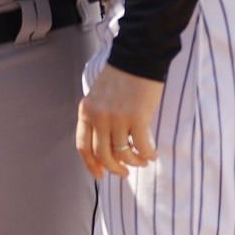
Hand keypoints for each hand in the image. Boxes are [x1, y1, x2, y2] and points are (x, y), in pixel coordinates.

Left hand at [75, 63, 163, 179]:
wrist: (137, 58)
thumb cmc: (120, 78)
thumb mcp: (99, 97)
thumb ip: (98, 119)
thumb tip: (106, 147)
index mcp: (86, 111)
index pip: (83, 146)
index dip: (91, 165)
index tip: (100, 175)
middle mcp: (98, 116)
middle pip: (103, 155)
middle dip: (114, 168)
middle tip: (124, 172)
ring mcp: (117, 117)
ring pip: (123, 153)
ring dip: (134, 162)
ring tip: (142, 161)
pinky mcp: (137, 117)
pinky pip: (142, 147)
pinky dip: (147, 155)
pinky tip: (152, 154)